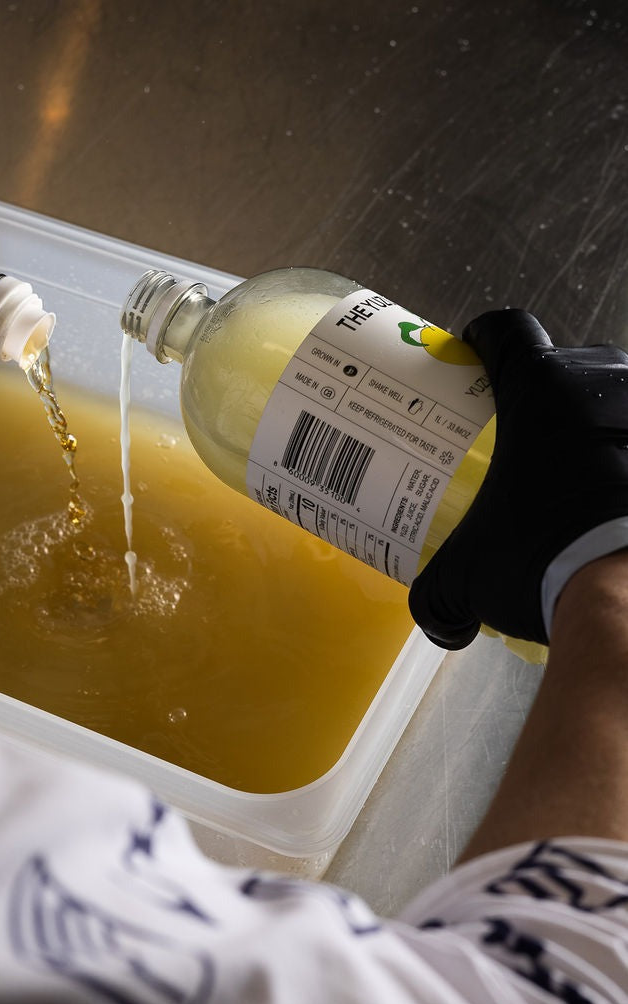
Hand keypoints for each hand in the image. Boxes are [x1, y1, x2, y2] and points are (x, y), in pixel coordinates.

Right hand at [409, 309, 627, 648]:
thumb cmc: (544, 558)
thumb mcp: (469, 577)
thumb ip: (439, 596)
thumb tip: (440, 626)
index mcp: (538, 391)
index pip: (507, 330)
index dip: (486, 338)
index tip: (474, 357)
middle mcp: (602, 383)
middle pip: (568, 360)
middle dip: (548, 386)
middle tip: (527, 431)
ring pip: (619, 393)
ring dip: (601, 417)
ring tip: (584, 464)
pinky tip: (620, 490)